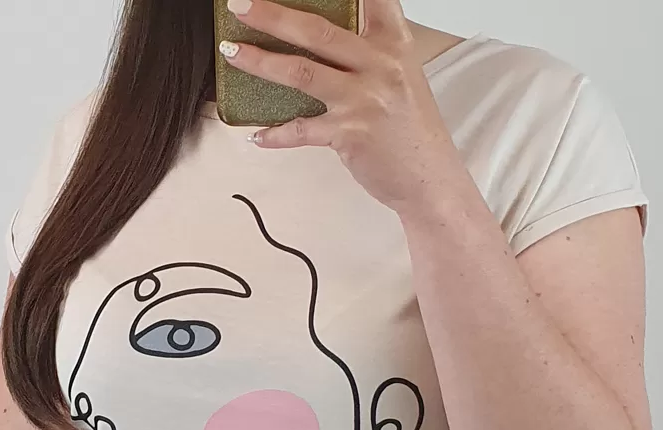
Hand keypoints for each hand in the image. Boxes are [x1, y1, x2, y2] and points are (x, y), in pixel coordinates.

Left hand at [220, 0, 463, 211]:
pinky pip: (301, 130)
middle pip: (317, 31)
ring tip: (232, 54)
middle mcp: (380, 65)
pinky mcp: (349, 135)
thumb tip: (319, 38)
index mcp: (393, 43)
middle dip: (272, 15)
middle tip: (239, 5)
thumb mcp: (400, 76)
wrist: (429, 179)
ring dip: (260, 62)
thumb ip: (367, 52)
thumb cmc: (410, 129)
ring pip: (301, 73)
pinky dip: (276, 133)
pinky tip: (257, 135)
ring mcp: (363, 100)